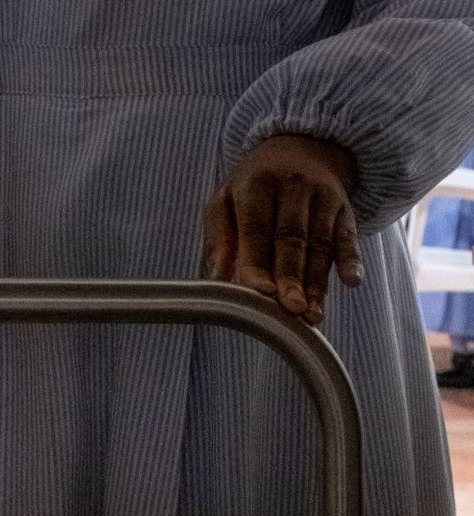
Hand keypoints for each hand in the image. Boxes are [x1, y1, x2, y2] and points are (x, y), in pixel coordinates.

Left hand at [203, 134, 362, 324]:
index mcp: (256, 185)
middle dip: (292, 276)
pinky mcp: (346, 207)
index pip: (256, 229)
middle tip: (291, 310)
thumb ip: (220, 238)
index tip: (260, 294)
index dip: (258, 263)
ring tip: (312, 315)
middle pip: (292, 238)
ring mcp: (323, 196)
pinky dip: (351, 259)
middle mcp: (293, 187)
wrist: (301, 147)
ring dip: (318, 282)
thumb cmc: (253, 186)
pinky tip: (352, 282)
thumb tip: (216, 280)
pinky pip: (349, 235)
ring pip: (321, 244)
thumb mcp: (226, 201)